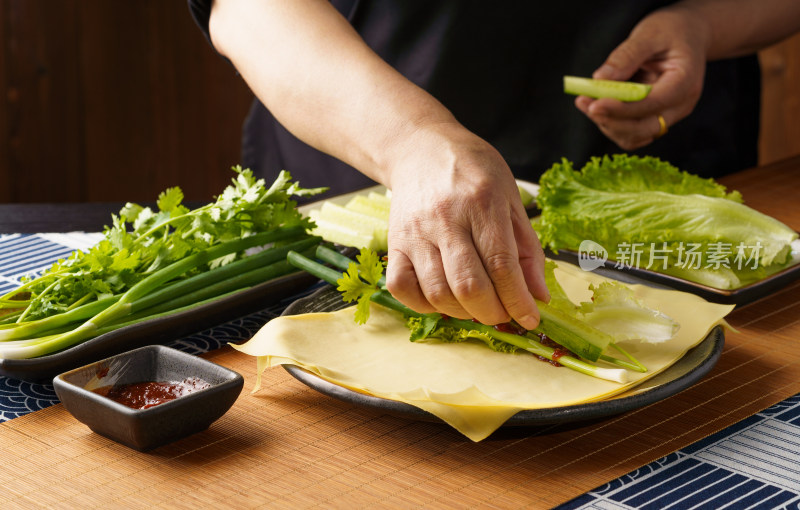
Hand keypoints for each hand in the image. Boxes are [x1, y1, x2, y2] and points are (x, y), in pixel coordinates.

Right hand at [384, 124, 549, 329]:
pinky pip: (403, 288)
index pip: (502, 265)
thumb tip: (538, 296)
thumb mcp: (510, 198)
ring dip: (463, 313)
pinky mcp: (393, 243)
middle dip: (493, 313)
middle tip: (504, 314)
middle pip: (468, 286)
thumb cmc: (472, 170)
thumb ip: (526, 249)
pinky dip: (425, 306)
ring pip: (437, 293)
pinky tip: (443, 300)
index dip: (518, 300)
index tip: (530, 318)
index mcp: (482, 203)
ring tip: (478, 307)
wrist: (420, 148)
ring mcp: (415, 233)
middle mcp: (445, 219)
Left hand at [574, 7, 708, 149]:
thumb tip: (600, 78)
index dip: (621, 109)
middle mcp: (680, 105)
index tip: (594, 105)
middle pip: (643, 128)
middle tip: (584, 102)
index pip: (652, 104)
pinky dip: (611, 123)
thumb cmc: (671, 31)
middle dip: (610, 120)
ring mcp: (669, 115)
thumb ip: (627, 55)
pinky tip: (596, 106)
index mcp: (684, 82)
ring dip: (607, 123)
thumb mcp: (650, 33)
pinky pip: (631, 133)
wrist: (687, 34)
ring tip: (585, 100)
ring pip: (634, 135)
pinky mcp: (655, 117)